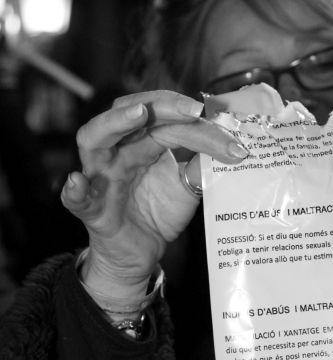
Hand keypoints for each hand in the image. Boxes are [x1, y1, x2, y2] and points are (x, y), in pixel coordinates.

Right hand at [61, 90, 248, 298]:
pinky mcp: (93, 210)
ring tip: (137, 115)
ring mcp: (100, 177)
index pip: (165, 119)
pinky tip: (77, 181)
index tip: (227, 128)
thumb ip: (201, 165)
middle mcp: (118, 151)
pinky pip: (77, 199)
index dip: (194, 120)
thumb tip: (232, 145)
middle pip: (129, 114)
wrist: (142, 253)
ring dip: (114, 123)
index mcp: (141, 141)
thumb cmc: (158, 212)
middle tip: (193, 109)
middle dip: (161, 106)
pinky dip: (74, 190)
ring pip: (93, 139)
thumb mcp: (187, 186)